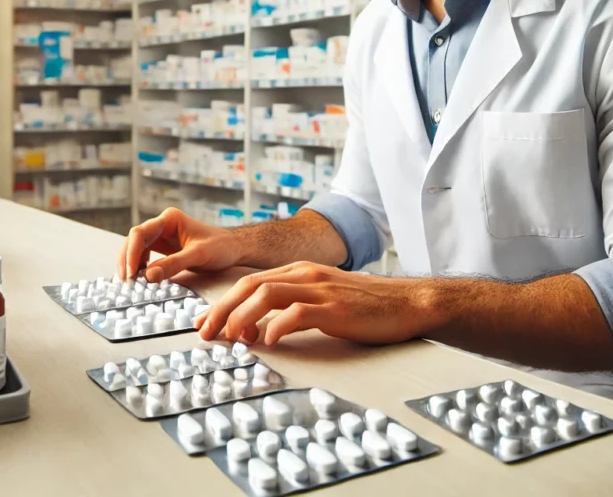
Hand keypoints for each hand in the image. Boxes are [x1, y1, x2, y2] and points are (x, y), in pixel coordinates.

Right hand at [117, 207, 246, 281]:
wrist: (234, 249)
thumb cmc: (221, 246)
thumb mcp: (198, 255)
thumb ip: (174, 264)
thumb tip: (148, 276)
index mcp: (170, 219)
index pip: (140, 233)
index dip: (132, 253)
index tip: (131, 274)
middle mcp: (162, 226)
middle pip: (134, 240)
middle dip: (127, 260)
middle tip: (126, 282)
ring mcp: (162, 237)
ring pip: (136, 249)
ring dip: (131, 265)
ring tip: (131, 284)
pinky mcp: (164, 250)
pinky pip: (145, 257)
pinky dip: (140, 269)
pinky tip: (140, 280)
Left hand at [196, 262, 435, 346]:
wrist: (408, 302)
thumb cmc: (367, 306)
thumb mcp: (325, 298)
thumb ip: (295, 306)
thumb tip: (263, 328)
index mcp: (300, 272)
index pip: (250, 282)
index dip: (223, 302)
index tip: (204, 322)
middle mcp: (306, 275)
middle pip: (250, 286)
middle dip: (222, 309)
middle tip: (204, 333)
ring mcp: (320, 288)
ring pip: (268, 294)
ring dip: (244, 317)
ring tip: (232, 339)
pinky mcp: (335, 306)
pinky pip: (298, 312)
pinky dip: (278, 325)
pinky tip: (269, 341)